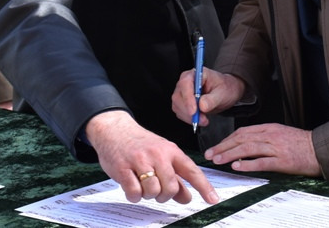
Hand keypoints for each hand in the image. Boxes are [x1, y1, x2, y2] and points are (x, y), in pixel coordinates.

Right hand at [84, 110, 217, 204]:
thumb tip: (187, 197)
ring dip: (147, 195)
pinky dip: (134, 195)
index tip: (213, 200)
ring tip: (141, 184)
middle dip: (163, 196)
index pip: (191, 170)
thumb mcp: (161, 156)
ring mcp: (140, 160)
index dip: (204, 187)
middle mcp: (158, 154)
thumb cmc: (140, 144)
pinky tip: (131, 185)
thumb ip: (175, 177)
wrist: (114, 129)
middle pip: (170, 188)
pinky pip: (134, 193)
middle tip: (156, 190)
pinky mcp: (123, 168)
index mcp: (171, 151)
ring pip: (153, 192)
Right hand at [172, 68, 245, 128]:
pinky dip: (188, 119)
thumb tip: (202, 106)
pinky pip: (180, 112)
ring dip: (189, 117)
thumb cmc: (224, 88)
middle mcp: (186, 81)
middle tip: (202, 119)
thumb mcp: (223, 93)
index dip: (188, 98)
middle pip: (178, 96)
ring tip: (204, 120)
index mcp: (195, 74)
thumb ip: (212, 99)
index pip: (185, 83)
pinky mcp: (182, 102)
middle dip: (189, 111)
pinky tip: (199, 119)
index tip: (194, 111)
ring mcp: (182, 92)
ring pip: (177, 106)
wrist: (225, 92)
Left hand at [205, 124, 321, 176]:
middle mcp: (270, 135)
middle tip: (210, 154)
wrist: (320, 149)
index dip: (227, 139)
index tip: (216, 146)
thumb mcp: (280, 134)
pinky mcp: (282, 160)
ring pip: (248, 148)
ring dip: (230, 154)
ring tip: (218, 159)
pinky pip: (262, 161)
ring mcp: (276, 147)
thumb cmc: (300, 143)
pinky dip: (248, 163)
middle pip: (241, 139)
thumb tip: (245, 144)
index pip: (242, 132)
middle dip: (223, 146)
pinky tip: (237, 166)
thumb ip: (264, 137)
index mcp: (269, 128)